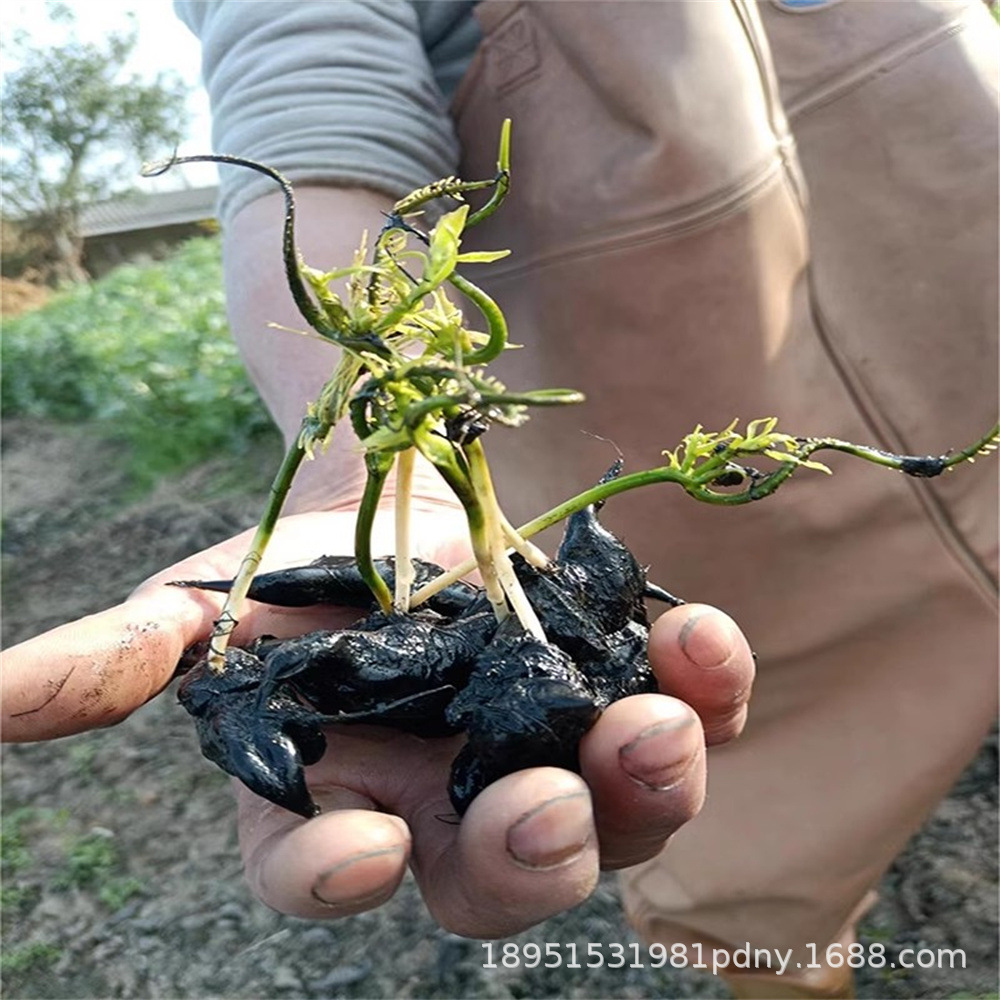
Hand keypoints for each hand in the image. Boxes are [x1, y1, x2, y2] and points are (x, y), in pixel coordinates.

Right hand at [1, 505, 754, 937]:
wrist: (409, 495)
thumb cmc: (302, 566)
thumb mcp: (208, 601)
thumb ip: (121, 658)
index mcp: (341, 798)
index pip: (321, 871)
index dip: (328, 874)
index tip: (356, 852)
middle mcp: (455, 801)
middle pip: (498, 873)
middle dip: (527, 852)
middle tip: (544, 808)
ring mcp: (557, 749)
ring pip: (616, 810)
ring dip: (644, 780)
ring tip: (651, 722)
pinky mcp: (627, 684)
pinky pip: (688, 714)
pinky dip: (704, 686)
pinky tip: (696, 636)